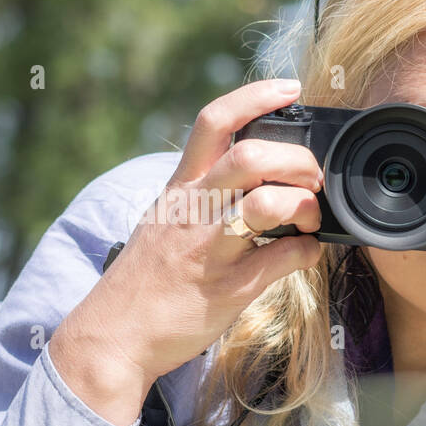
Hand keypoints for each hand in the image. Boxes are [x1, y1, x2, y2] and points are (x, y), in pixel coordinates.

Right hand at [51, 79, 323, 423]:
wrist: (113, 336)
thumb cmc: (145, 280)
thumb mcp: (164, 220)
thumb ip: (201, 195)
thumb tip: (249, 177)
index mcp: (179, 188)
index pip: (213, 121)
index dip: (256, 95)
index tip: (289, 89)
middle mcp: (193, 211)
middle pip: (251, 156)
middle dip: (297, 159)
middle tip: (311, 177)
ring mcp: (211, 249)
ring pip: (269, 203)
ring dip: (305, 204)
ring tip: (311, 216)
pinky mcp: (228, 288)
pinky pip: (284, 259)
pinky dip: (308, 252)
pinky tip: (305, 254)